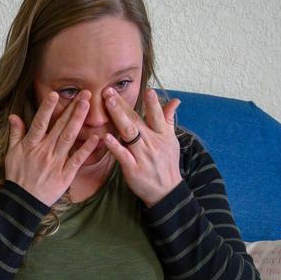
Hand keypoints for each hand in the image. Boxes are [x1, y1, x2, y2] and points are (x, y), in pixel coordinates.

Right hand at [5, 90, 100, 206]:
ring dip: (79, 121)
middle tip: (85, 93)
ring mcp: (55, 163)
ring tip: (88, 105)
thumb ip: (15, 134)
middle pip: (59, 127)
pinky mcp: (65, 175)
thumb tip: (13, 116)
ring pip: (69, 138)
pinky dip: (87, 148)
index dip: (47, 108)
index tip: (55, 94)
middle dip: (72, 109)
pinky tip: (96, 137)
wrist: (23, 202)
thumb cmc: (17, 176)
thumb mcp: (11, 154)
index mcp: (30, 145)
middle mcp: (44, 151)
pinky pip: (77, 159)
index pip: (39, 123)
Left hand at [102, 87, 182, 207]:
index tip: (146, 89)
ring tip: (108, 103)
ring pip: (129, 134)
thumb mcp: (171, 141)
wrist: (166, 191)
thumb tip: (175, 100)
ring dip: (118, 117)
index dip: (152, 103)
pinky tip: (105, 137)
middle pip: (137, 121)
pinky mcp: (133, 169)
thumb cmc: (167, 163)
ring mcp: (142, 156)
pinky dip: (115, 146)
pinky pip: (122, 155)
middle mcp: (153, 143)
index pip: (157, 115)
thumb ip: (168, 119)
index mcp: (162, 135)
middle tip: (109, 91)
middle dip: (123, 105)